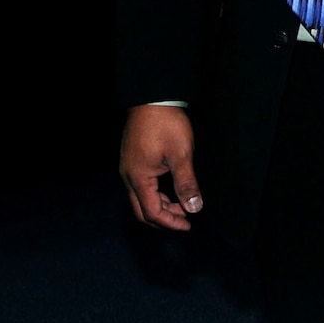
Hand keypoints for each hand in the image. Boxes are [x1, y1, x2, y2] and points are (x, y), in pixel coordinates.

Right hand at [120, 104, 202, 230]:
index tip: (189, 225)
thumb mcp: (181, 154)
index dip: (171, 223)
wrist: (151, 98)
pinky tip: (170, 191)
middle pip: (142, 211)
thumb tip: (195, 208)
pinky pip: (140, 187)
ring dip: (161, 207)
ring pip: (140, 199)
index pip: (152, 213)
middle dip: (163, 219)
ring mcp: (128, 168)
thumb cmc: (165, 124)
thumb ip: (186, 183)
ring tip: (182, 205)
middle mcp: (128, 177)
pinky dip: (156, 195)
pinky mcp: (132, 161)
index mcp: (139, 178)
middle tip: (184, 220)